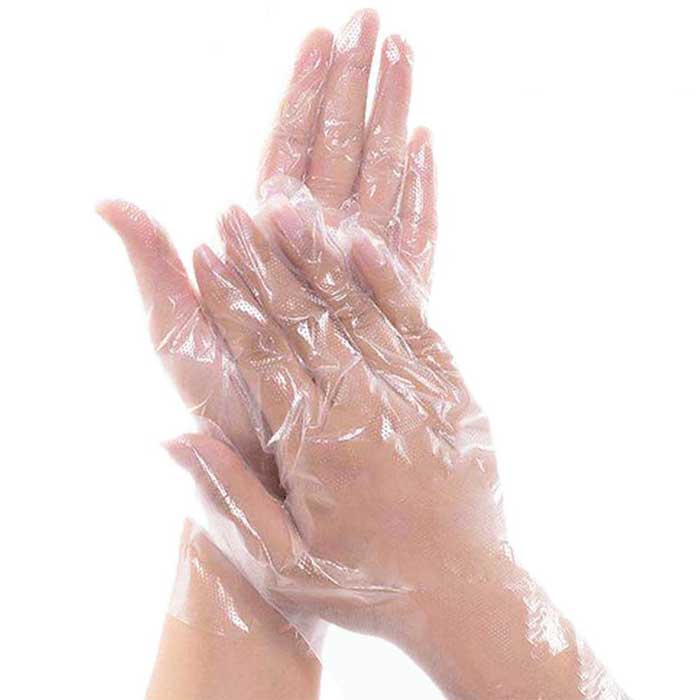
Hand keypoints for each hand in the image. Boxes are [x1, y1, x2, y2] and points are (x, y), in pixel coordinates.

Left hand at [97, 9, 435, 498]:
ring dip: (392, 121)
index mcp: (262, 243)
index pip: (285, 149)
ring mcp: (353, 270)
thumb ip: (155, 266)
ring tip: (408, 62)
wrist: (272, 455)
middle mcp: (310, 246)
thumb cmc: (221, 400)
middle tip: (378, 25)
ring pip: (378, 179)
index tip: (321, 39)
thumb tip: (109, 201)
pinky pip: (411, 237)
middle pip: (338, 149)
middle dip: (357, 87)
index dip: (302, 94)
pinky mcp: (388, 302)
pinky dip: (419, 193)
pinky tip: (426, 151)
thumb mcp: (177, 331)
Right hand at [173, 196, 627, 699]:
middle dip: (264, 261)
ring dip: (317, 257)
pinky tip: (363, 242)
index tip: (205, 253)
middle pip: (303, 319)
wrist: (465, 596)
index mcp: (316, 444)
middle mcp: (363, 406)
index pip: (261, 353)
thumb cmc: (366, 584)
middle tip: (236, 210)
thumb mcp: (281, 560)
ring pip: (356, 309)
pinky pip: (417, 324)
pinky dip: (388, 281)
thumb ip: (228, 494)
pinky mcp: (452, 391)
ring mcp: (413, 393)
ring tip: (288, 209)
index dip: (229, 300)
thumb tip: (174, 436)